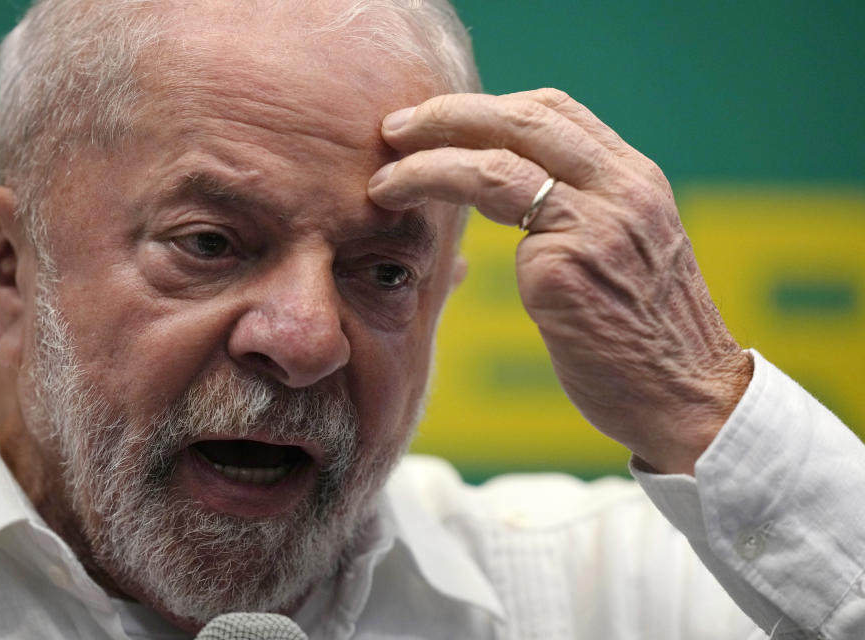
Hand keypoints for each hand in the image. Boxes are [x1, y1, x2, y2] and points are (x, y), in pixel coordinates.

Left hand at [367, 89, 752, 474]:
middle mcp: (622, 189)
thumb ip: (579, 215)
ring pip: (496, 161)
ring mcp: (597, 224)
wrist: (688, 398)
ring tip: (384, 178)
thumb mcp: (625, 255)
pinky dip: (443, 197)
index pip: (554, 112)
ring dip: (427, 160)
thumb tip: (504, 193)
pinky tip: (411, 220)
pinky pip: (495, 215)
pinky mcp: (566, 267)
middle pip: (523, 119)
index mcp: (635, 181)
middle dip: (447, 115)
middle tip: (396, 129)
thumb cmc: (646, 338)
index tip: (439, 122)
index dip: (488, 108)